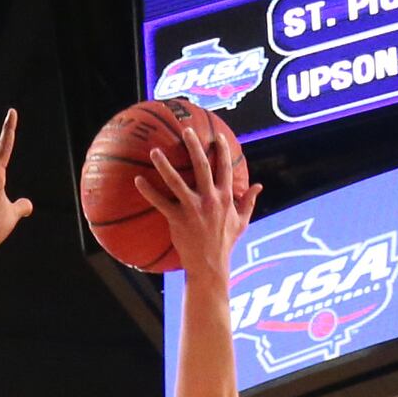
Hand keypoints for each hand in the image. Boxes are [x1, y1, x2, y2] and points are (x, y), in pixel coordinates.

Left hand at [141, 118, 260, 281]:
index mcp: (226, 198)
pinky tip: (138, 180)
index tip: (216, 136)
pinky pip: (161, 202)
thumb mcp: (242, 222)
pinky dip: (148, 191)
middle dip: (194, 146)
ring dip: (164, 165)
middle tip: (186, 130)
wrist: (210, 266)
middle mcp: (210, 200)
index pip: (225, 168)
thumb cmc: (225, 243)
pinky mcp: (177, 220)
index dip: (222, 150)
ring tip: (155, 150)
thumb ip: (249, 202)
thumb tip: (259, 186)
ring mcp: (193, 209)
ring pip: (176, 181)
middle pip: (201, 167)